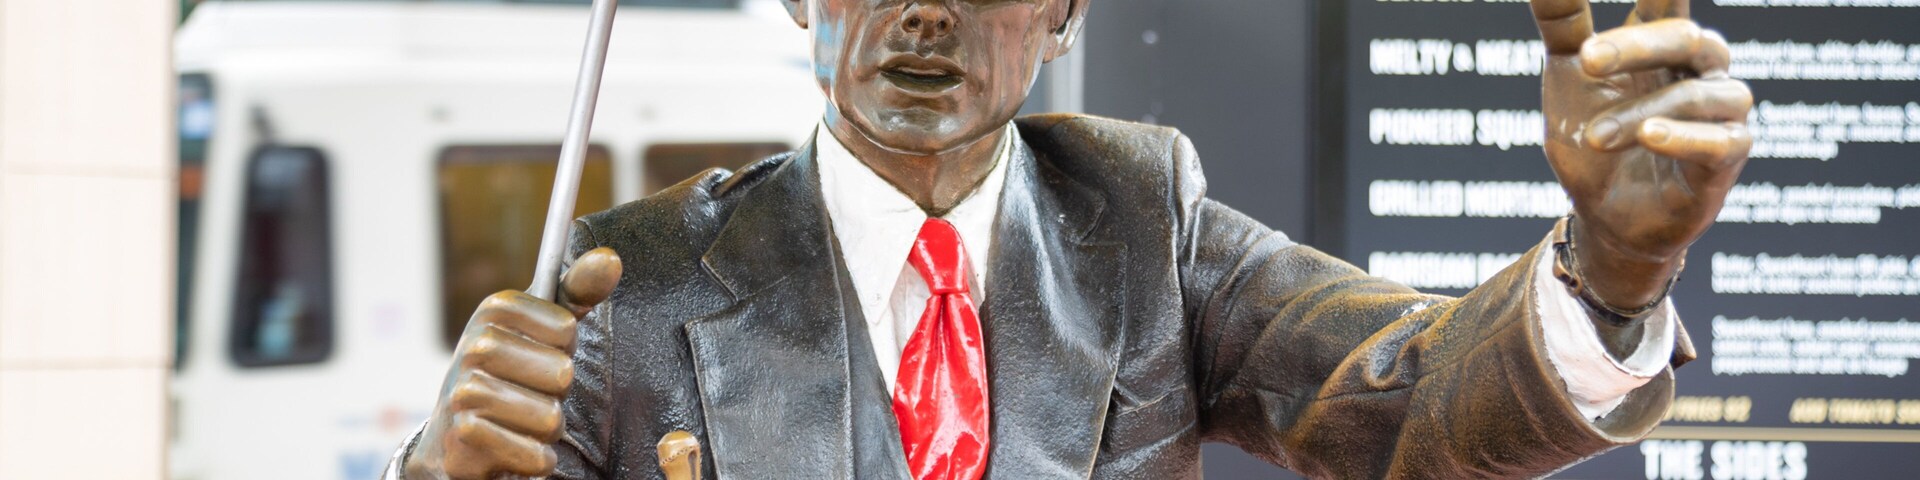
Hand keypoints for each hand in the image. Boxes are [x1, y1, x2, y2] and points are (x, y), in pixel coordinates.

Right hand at [403, 248, 621, 479]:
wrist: (457, 435)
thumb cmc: (515, 372)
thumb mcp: (546, 327)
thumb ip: (580, 291)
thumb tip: (610, 258)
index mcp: (495, 309)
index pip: (565, 330)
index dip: (563, 349)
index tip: (540, 352)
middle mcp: (473, 344)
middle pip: (560, 374)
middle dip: (555, 394)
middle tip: (528, 392)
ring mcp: (464, 390)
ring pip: (549, 417)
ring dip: (545, 429)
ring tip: (520, 420)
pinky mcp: (465, 435)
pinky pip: (535, 453)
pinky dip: (535, 458)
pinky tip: (514, 447)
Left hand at [1531, 0, 1752, 308]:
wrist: (1602, 216)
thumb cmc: (1590, 137)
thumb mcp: (1566, 74)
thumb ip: (1563, 20)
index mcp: (1661, 41)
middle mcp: (1701, 68)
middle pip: (1686, 38)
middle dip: (1635, 47)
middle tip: (1586, 59)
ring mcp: (1720, 112)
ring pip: (1698, 94)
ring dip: (1640, 112)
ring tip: (1595, 136)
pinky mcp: (1727, 158)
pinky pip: (1720, 141)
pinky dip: (1683, 137)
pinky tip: (1651, 136)